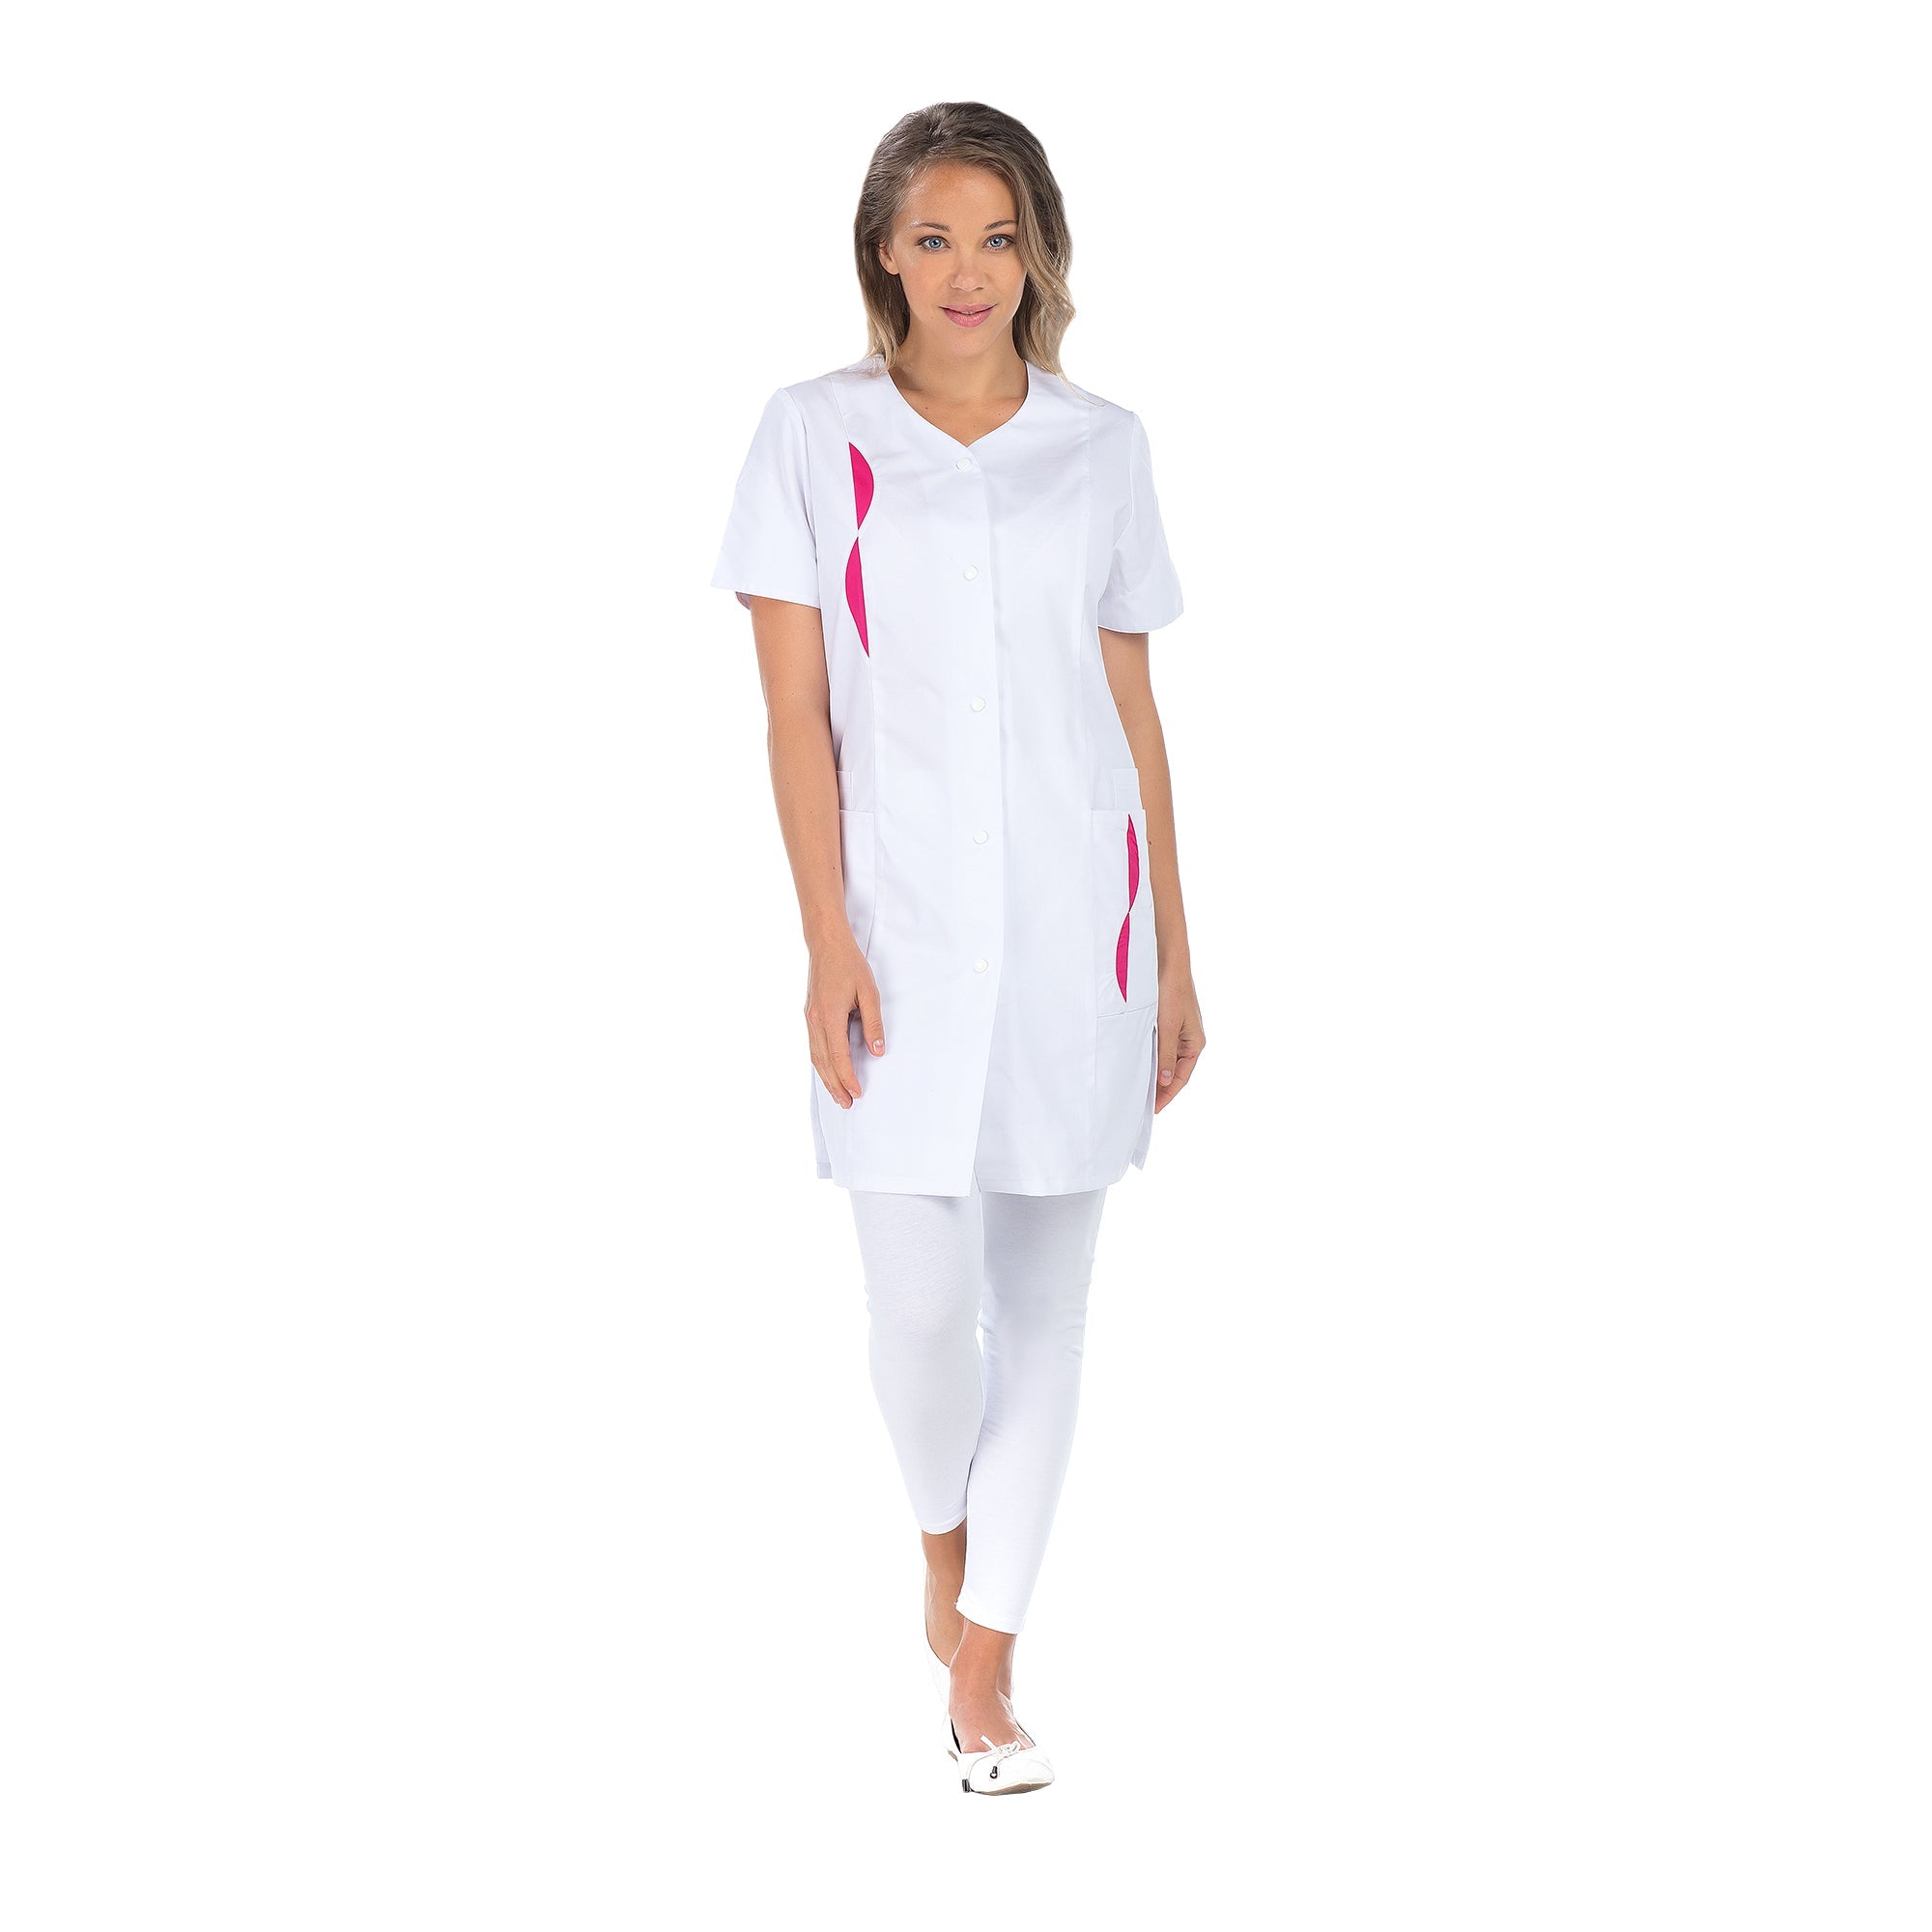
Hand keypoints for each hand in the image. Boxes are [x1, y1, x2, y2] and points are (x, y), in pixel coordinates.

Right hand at [806, 933, 883, 1109]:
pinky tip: (827, 1071)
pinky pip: (814, 1046)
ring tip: (837, 1095)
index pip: (839, 1056)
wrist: (826, 944)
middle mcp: (815, 1021)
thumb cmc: (849, 965)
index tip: (858, 1093)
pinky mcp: (809, 1015)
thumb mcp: (869, 993)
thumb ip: (873, 1024)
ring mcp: (809, 1019)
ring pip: (816, 1057)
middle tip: (846, 1104)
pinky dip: (821, 1063)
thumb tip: (877, 1051)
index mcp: (829, 1016)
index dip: (848, 1078)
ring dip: (826, 1078)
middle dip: (835, 1086)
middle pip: (824, 1062)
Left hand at [1154, 968, 1204, 1112]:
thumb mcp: (1167, 1026)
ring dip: (1156, 1073)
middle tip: (1145, 1103)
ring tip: (1141, 1088)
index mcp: (1195, 1043)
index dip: (1167, 1094)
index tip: (1155, 1109)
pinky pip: (1162, 1047)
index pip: (1180, 1077)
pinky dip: (1153, 1058)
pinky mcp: (1169, 1023)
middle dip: (1161, 1088)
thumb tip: (1164, 1081)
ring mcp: (1180, 1031)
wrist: (1169, 964)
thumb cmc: (1172, 992)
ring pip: (1167, 1059)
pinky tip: (1141, 1063)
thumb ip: (1165, 1054)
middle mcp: (1189, 1040)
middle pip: (1174, 1071)